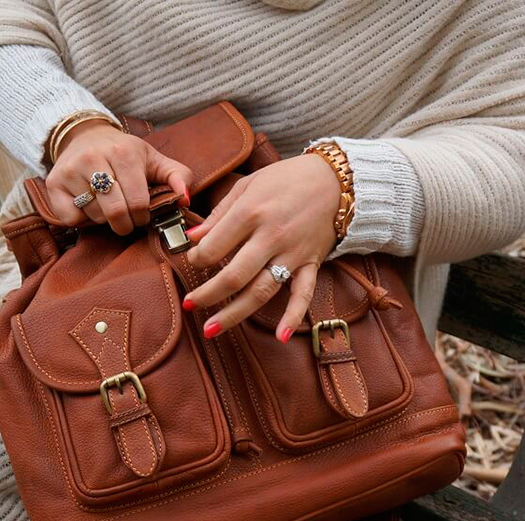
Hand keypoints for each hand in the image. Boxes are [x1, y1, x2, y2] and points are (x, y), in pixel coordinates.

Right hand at [46, 120, 192, 234]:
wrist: (84, 136)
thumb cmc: (123, 153)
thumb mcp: (153, 159)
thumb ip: (178, 176)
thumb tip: (186, 199)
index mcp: (123, 153)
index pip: (138, 203)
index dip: (143, 216)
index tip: (142, 214)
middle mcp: (93, 158)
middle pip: (115, 213)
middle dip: (126, 224)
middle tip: (127, 220)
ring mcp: (70, 171)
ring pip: (95, 217)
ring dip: (105, 220)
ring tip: (107, 206)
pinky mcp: (54, 184)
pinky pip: (71, 219)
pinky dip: (82, 219)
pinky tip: (88, 204)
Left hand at [182, 153, 340, 342]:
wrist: (336, 179)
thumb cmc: (287, 179)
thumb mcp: (247, 185)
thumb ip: (219, 214)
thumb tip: (193, 238)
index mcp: (251, 213)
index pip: (214, 247)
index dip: (196, 258)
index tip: (192, 260)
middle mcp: (271, 236)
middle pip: (233, 276)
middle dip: (206, 294)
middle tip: (189, 305)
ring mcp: (292, 254)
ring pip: (260, 291)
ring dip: (234, 314)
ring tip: (211, 330)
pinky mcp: (310, 263)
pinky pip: (303, 294)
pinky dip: (293, 316)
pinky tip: (280, 336)